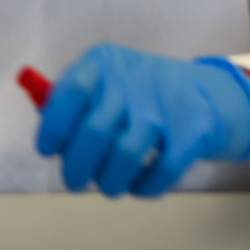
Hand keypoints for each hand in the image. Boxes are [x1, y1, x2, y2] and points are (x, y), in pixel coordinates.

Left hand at [35, 45, 249, 196]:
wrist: (203, 93)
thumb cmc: (135, 94)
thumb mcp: (102, 83)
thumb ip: (70, 105)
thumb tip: (46, 136)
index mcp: (102, 62)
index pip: (70, 92)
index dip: (54, 127)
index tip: (47, 151)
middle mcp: (132, 79)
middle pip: (94, 131)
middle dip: (77, 166)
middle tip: (74, 181)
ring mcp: (165, 105)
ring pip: (126, 154)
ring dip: (109, 181)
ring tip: (108, 186)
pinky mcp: (193, 131)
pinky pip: (163, 169)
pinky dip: (145, 187)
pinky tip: (138, 187)